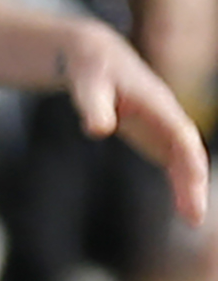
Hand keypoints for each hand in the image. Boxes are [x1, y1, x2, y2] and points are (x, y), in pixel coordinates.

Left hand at [63, 19, 212, 225]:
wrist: (96, 59)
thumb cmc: (90, 71)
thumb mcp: (87, 83)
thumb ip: (93, 105)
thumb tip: (96, 129)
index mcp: (155, 102)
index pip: (178, 130)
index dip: (187, 153)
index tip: (194, 176)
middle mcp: (168, 115)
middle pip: (188, 151)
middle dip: (193, 180)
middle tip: (194, 215)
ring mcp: (166, 127)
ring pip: (186, 161)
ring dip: (191, 188)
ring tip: (193, 220)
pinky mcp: (159, 138)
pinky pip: (176, 165)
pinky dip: (182, 185)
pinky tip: (185, 211)